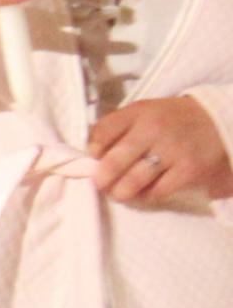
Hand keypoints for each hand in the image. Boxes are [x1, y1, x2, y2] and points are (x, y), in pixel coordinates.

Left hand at [88, 96, 232, 206]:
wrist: (217, 120)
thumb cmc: (172, 119)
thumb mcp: (144, 112)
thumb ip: (119, 126)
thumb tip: (91, 149)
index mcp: (139, 112)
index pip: (104, 131)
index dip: (92, 150)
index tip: (92, 159)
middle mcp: (154, 130)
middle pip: (115, 161)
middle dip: (102, 178)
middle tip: (101, 184)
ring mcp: (172, 150)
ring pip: (134, 180)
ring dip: (121, 192)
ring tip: (118, 193)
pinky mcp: (189, 169)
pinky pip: (158, 190)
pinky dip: (147, 195)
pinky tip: (144, 193)